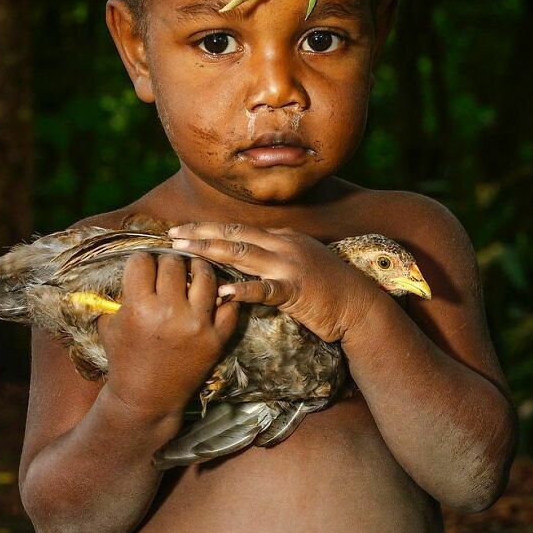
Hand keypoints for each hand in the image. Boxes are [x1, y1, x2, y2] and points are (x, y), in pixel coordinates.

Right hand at [96, 252, 239, 418]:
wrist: (147, 399)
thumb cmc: (125, 360)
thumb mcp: (110, 325)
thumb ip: (119, 294)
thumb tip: (135, 265)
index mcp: (139, 308)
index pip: (143, 261)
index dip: (141, 261)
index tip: (142, 268)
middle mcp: (170, 313)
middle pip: (174, 263)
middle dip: (167, 262)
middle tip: (167, 271)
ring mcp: (197, 325)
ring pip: (206, 274)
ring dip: (197, 269)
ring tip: (192, 273)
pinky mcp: (217, 338)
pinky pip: (229, 304)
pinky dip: (222, 296)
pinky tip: (211, 296)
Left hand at [168, 222, 379, 343]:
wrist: (359, 304)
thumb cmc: (328, 287)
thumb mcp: (299, 262)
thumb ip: (273, 257)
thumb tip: (244, 257)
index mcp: (282, 237)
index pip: (238, 228)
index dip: (208, 228)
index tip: (181, 230)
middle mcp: (283, 245)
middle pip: (234, 233)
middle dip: (201, 233)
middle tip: (172, 234)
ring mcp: (289, 266)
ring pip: (243, 253)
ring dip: (211, 250)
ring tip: (186, 251)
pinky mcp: (296, 290)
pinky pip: (265, 289)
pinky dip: (243, 290)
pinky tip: (223, 293)